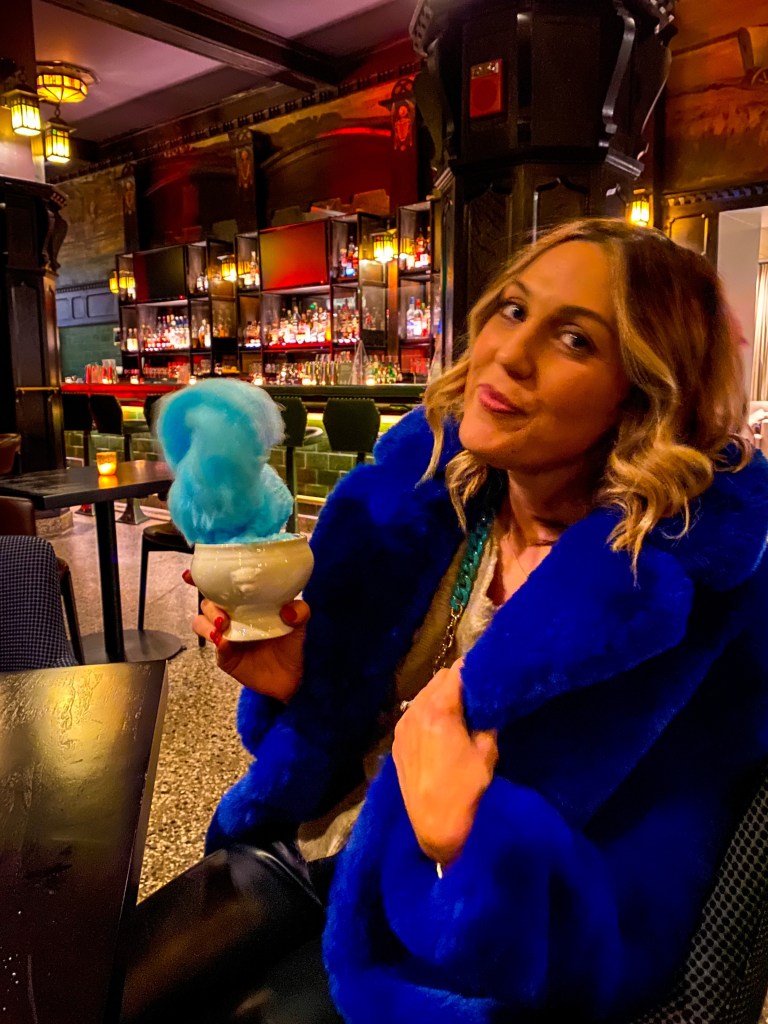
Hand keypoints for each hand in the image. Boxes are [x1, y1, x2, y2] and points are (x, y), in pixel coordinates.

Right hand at [184, 570, 308, 701]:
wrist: (289, 678)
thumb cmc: (290, 644)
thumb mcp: (300, 623)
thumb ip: (299, 612)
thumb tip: (288, 609)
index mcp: (246, 602)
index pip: (221, 586)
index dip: (202, 578)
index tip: (191, 575)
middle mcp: (232, 615)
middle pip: (206, 602)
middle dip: (209, 604)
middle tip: (223, 615)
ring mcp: (225, 635)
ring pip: (201, 622)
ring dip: (207, 623)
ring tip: (221, 628)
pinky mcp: (224, 655)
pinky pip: (214, 646)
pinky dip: (217, 643)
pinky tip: (225, 644)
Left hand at [392, 659, 497, 865]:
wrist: (434, 824)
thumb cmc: (465, 789)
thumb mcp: (487, 752)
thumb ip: (487, 720)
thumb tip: (490, 702)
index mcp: (440, 710)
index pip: (457, 672)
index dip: (474, 669)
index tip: (488, 672)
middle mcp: (416, 711)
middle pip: (439, 679)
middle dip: (458, 681)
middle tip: (478, 692)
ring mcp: (403, 726)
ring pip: (424, 694)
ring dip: (443, 696)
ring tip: (461, 710)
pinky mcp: (397, 740)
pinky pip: (414, 713)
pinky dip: (429, 711)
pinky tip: (442, 726)